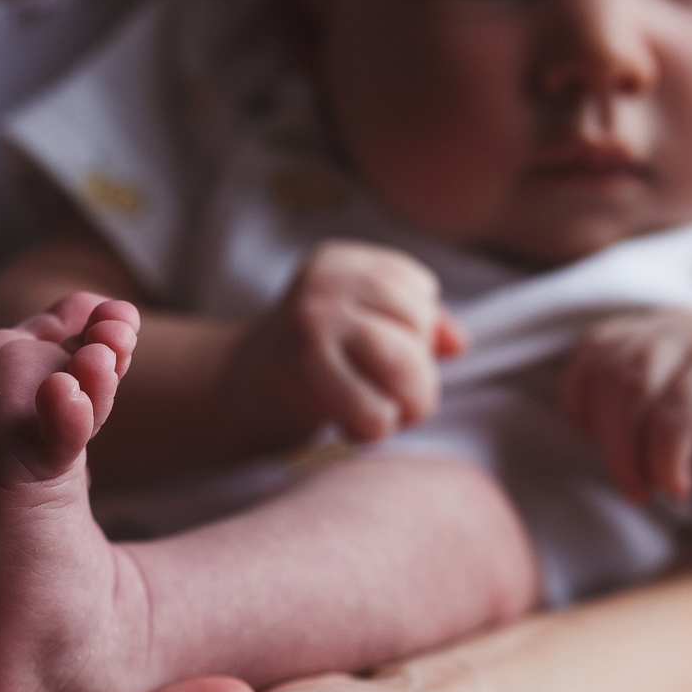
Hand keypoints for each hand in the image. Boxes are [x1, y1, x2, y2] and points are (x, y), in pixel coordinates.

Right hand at [225, 241, 464, 448]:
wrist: (234, 394)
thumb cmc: (311, 363)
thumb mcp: (360, 326)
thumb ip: (415, 326)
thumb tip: (457, 343)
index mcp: (341, 261)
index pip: (420, 290)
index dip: (415, 334)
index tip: (378, 357)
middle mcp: (325, 282)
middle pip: (416, 324)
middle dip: (419, 375)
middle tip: (393, 399)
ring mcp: (312, 322)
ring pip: (404, 363)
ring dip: (408, 404)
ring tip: (384, 414)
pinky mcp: (303, 371)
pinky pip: (377, 410)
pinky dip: (376, 429)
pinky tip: (350, 427)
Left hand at [558, 307, 691, 508]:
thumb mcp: (650, 425)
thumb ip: (615, 409)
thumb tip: (571, 419)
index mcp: (655, 332)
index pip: (592, 353)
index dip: (582, 402)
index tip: (600, 446)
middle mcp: (678, 326)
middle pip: (609, 373)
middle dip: (609, 440)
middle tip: (631, 486)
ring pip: (634, 391)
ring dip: (630, 453)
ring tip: (649, 488)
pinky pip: (671, 416)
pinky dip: (665, 460)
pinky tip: (680, 486)